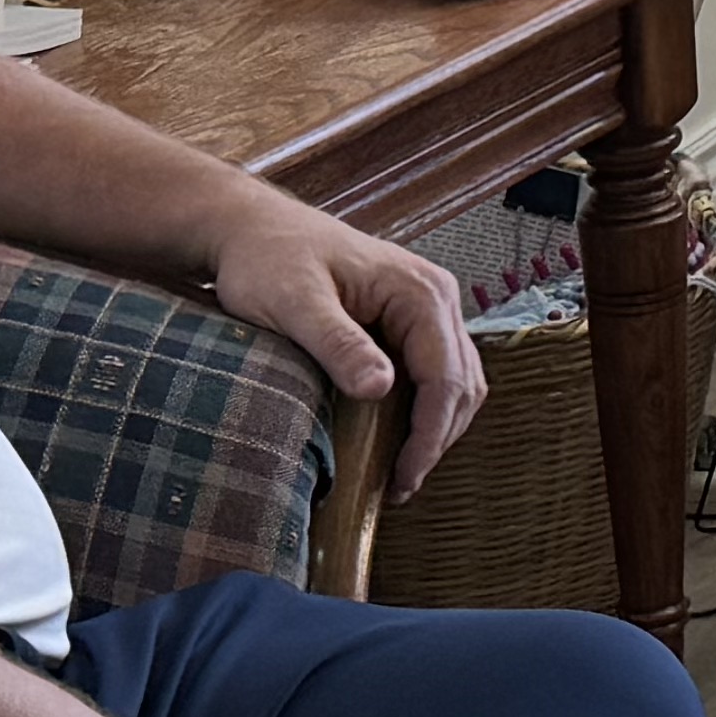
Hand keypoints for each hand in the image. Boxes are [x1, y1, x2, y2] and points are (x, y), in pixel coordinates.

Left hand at [209, 198, 486, 499]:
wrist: (252, 229)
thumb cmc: (268, 260)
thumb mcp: (295, 304)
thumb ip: (339, 343)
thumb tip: (380, 388)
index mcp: (419, 291)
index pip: (446, 376)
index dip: (430, 435)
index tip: (401, 480)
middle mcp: (436, 296)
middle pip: (463, 382)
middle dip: (438, 438)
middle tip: (398, 487)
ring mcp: (427, 307)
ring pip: (458, 379)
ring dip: (437, 428)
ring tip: (399, 473)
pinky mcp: (410, 319)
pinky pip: (436, 371)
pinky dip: (426, 409)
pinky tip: (396, 438)